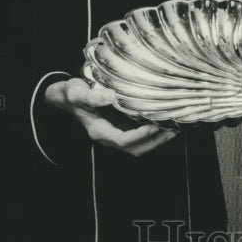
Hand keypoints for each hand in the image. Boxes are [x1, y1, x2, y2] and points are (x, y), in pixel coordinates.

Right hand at [45, 78, 178, 155]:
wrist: (67, 98)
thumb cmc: (72, 94)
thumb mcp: (78, 92)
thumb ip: (94, 96)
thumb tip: (112, 96)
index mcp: (100, 131)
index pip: (124, 140)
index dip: (142, 135)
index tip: (156, 125)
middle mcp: (109, 137)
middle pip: (135, 149)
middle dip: (156, 141)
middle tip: (174, 129)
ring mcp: (115, 134)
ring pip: (139, 145)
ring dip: (157, 139)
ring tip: (175, 128)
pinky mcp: (121, 128)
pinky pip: (139, 137)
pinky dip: (153, 133)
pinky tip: (165, 123)